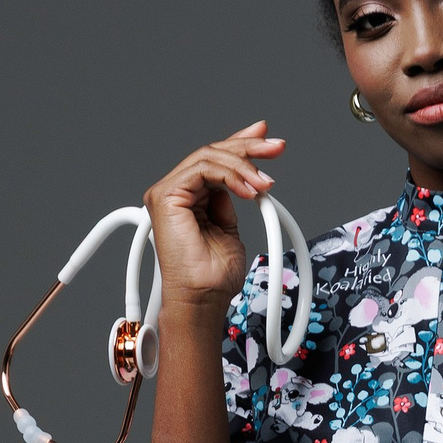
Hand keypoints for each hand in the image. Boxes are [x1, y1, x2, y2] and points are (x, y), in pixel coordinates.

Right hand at [144, 121, 284, 313]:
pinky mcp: (166, 196)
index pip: (214, 161)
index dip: (241, 146)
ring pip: (208, 156)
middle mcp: (176, 192)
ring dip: (244, 165)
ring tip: (265, 184)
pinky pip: (203, 168)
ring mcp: (168, 192)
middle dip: (248, 147)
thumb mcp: (231, 229)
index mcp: (189, 198)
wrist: (203, 299)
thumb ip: (231, 201)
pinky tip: (250, 190)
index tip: (269, 142)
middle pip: (212, 153)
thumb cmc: (214, 277)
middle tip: (276, 147)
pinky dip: (231, 175)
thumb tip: (245, 179)